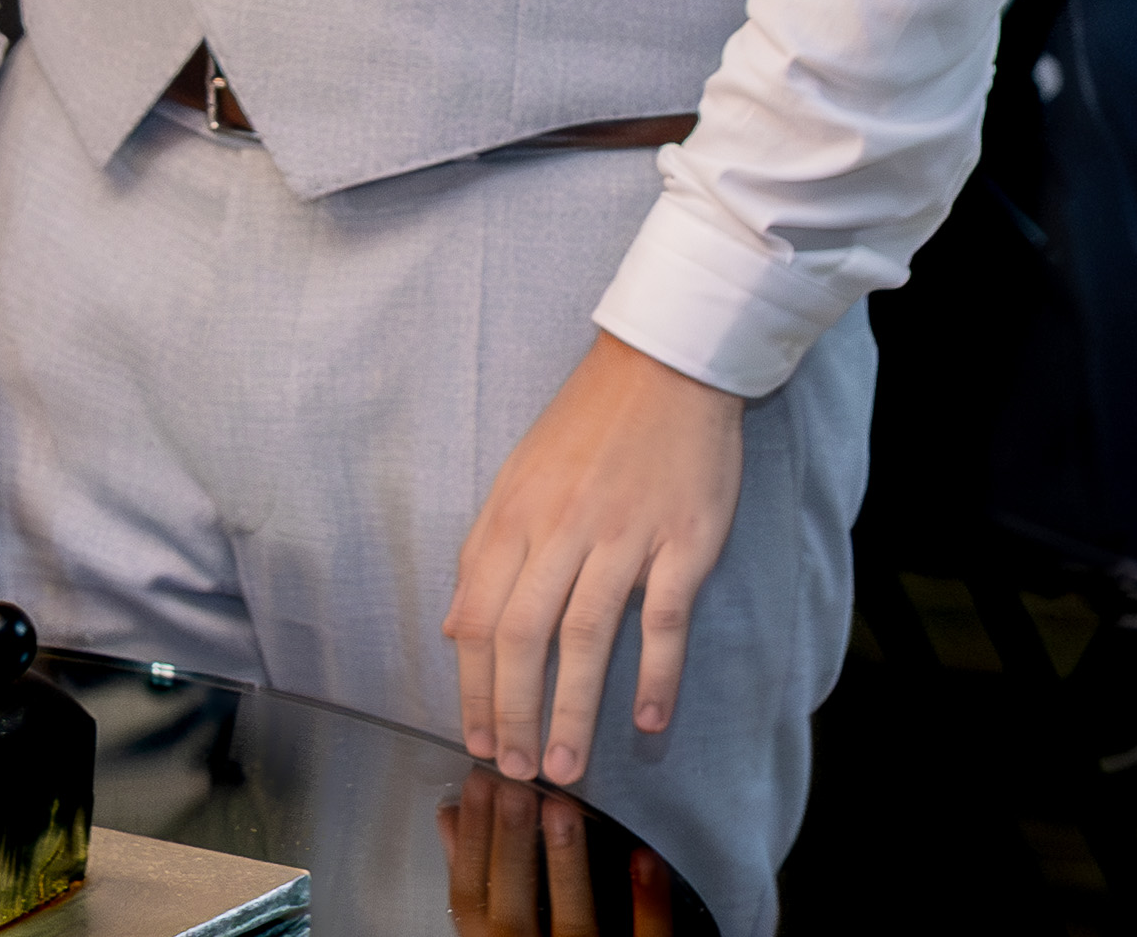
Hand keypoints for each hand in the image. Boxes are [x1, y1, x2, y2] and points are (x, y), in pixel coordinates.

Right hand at [437, 765, 676, 936]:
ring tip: (562, 808)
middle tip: (516, 787)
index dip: (469, 842)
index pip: (470, 898)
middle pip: (513, 910)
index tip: (478, 787)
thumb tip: (453, 823)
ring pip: (574, 922)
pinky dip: (646, 900)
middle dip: (511, 842)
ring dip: (566, 863)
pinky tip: (643, 858)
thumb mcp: (493, 927)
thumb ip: (476, 885)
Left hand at [443, 333, 741, 785]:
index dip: (472, 686)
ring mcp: (624, 535)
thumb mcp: (517, 478)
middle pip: (523, 635)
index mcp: (514, 515)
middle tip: (515, 771)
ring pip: (586, 636)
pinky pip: (664, 617)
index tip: (475, 739)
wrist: (667, 364)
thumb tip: (452, 628)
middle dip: (513, 712)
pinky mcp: (683, 540)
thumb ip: (484, 554)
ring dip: (573, 709)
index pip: (478, 616)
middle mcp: (561, 528)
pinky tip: (646, 721)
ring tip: (566, 765)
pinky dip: (655, 674)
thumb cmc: (588, 425)